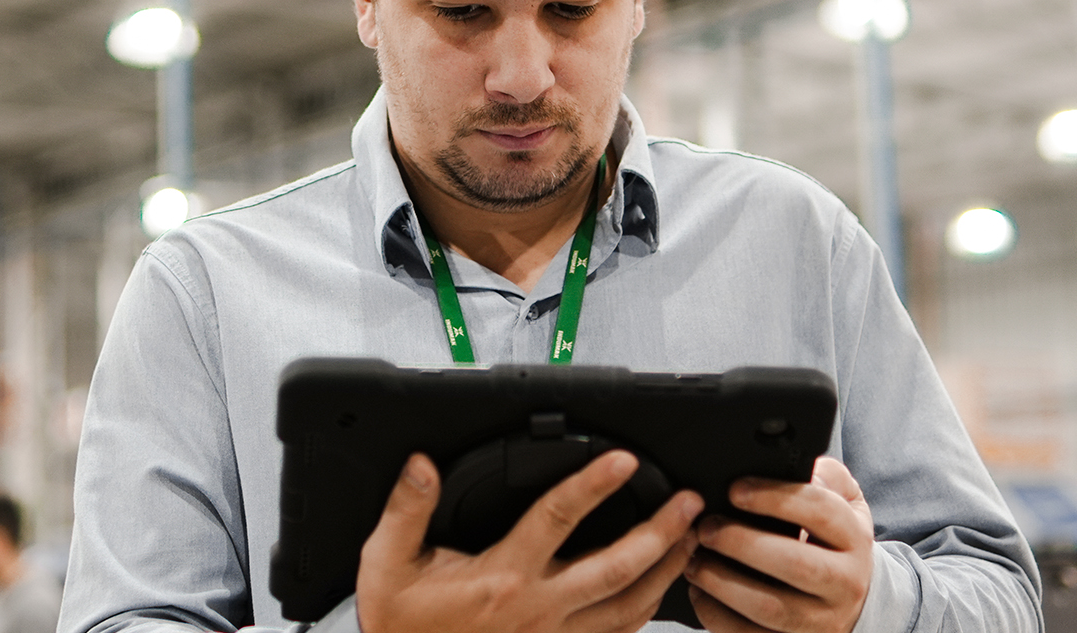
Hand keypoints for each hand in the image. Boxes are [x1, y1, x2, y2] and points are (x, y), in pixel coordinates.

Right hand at [357, 450, 703, 632]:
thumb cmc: (399, 624)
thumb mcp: (387, 562)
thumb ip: (407, 509)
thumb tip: (422, 466)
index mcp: (500, 577)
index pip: (556, 518)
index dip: (594, 485)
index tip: (624, 460)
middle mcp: (536, 609)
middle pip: (615, 569)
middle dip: (659, 533)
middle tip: (688, 503)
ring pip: (628, 609)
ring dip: (665, 573)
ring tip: (689, 542)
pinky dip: (644, 614)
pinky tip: (657, 592)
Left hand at [684, 456, 872, 632]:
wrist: (856, 600)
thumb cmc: (834, 540)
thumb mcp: (843, 501)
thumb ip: (824, 476)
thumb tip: (794, 464)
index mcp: (854, 538)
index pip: (819, 511)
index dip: (774, 498)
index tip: (734, 489)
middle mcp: (844, 582)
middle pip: (794, 564)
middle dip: (742, 544)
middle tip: (706, 527)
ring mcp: (821, 620)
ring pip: (771, 608)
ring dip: (723, 583)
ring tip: (694, 561)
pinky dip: (719, 616)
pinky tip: (700, 592)